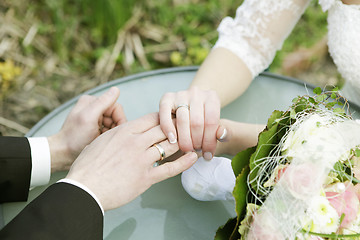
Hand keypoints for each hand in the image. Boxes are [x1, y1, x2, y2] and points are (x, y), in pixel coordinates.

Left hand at [48, 87, 125, 171]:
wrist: (62, 154)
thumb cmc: (74, 137)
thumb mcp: (89, 118)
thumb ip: (103, 102)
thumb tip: (116, 89)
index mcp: (91, 101)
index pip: (115, 107)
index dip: (119, 119)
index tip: (115, 131)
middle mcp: (92, 108)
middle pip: (115, 116)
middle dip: (114, 126)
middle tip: (106, 137)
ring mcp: (93, 119)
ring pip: (113, 124)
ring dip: (110, 132)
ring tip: (101, 139)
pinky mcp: (93, 128)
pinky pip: (108, 130)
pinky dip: (107, 136)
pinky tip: (99, 141)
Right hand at [66, 113, 197, 210]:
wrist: (84, 188)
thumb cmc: (87, 165)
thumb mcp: (101, 141)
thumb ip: (116, 134)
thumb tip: (123, 131)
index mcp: (124, 131)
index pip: (152, 118)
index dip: (165, 117)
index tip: (173, 117)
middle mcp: (135, 142)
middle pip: (164, 129)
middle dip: (177, 127)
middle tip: (187, 127)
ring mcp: (142, 160)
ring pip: (169, 146)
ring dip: (182, 143)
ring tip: (192, 141)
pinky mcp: (145, 178)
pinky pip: (169, 169)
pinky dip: (184, 163)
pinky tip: (193, 158)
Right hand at [159, 86, 223, 159]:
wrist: (191, 106)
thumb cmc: (205, 119)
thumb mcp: (217, 124)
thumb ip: (223, 132)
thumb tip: (222, 135)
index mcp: (212, 97)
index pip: (211, 121)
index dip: (209, 141)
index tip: (208, 155)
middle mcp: (196, 93)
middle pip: (197, 122)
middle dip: (197, 142)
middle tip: (196, 152)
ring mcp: (181, 94)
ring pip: (182, 121)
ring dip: (184, 139)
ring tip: (187, 150)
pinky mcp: (167, 98)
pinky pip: (165, 115)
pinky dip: (168, 129)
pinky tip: (172, 140)